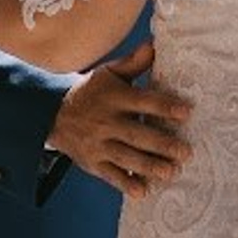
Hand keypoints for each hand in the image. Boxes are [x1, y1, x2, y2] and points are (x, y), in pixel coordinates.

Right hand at [49, 41, 194, 196]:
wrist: (51, 115)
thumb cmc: (91, 92)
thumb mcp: (107, 73)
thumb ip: (133, 63)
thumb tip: (154, 45)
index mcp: (114, 98)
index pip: (142, 102)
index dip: (164, 106)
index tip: (186, 112)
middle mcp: (106, 122)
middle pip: (137, 134)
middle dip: (161, 144)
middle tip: (185, 152)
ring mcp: (98, 145)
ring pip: (126, 157)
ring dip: (149, 166)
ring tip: (171, 172)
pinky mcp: (92, 163)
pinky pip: (110, 175)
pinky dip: (125, 184)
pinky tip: (143, 192)